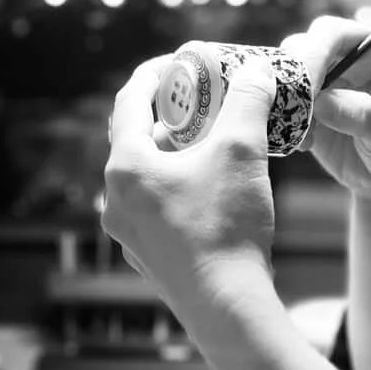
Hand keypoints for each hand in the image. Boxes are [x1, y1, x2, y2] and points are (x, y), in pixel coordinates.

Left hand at [101, 54, 276, 339]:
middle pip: (137, 139)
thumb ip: (247, 101)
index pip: (129, 100)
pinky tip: (214, 190)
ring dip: (177, 154)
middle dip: (172, 116)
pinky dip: (180, 187)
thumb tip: (256, 70)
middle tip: (206, 103)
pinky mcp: (148, 256)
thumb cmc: (227, 226)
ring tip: (215, 145)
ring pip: (148, 176)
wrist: (227, 306)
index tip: (181, 63)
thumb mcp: (242, 150)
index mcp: (126, 167)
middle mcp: (115, 200)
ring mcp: (128, 232)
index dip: (156, 73)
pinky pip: (157, 207)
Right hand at [280, 16, 370, 196]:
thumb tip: (321, 102)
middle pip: (302, 45)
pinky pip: (278, 100)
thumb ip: (359, 114)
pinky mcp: (303, 102)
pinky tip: (305, 143)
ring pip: (284, 72)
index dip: (315, 54)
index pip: (334, 34)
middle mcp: (344, 56)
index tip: (307, 87)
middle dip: (293, 76)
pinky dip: (281, 118)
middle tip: (298, 110)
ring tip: (307, 134)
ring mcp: (321, 78)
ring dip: (285, 100)